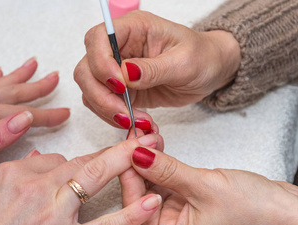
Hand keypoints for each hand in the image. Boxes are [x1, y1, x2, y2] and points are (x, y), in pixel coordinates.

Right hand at [0, 134, 162, 224]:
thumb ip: (11, 173)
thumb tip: (37, 160)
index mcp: (14, 175)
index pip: (55, 159)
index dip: (76, 160)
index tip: (92, 158)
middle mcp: (37, 190)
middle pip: (82, 161)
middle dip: (116, 147)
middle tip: (141, 134)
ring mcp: (54, 218)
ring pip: (94, 180)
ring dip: (125, 163)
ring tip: (152, 151)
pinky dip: (129, 215)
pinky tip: (151, 203)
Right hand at [74, 11, 239, 128]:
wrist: (210, 71)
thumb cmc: (202, 57)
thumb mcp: (185, 61)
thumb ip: (154, 68)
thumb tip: (125, 73)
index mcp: (134, 28)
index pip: (97, 38)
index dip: (101, 63)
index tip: (120, 85)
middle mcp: (120, 47)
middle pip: (87, 68)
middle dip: (100, 95)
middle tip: (124, 113)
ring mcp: (117, 70)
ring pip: (90, 90)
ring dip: (107, 110)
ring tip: (135, 121)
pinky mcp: (121, 90)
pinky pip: (103, 104)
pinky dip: (113, 117)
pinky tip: (135, 122)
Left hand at [120, 146, 297, 224]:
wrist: (288, 213)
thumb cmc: (253, 210)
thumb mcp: (204, 185)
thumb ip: (166, 170)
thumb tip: (136, 154)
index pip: (136, 207)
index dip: (129, 175)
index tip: (126, 148)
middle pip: (142, 197)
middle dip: (138, 166)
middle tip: (136, 138)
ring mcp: (181, 220)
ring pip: (154, 188)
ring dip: (151, 163)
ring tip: (148, 137)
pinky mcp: (190, 206)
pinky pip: (169, 185)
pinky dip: (164, 167)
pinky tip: (160, 147)